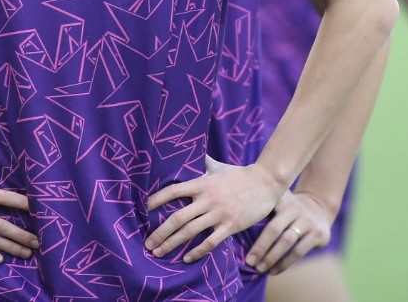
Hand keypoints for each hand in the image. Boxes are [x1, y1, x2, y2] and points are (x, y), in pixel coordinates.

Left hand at [145, 156, 285, 264]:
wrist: (266, 182)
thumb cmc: (239, 175)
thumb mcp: (218, 167)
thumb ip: (202, 162)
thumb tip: (190, 150)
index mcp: (202, 183)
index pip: (173, 191)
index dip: (156, 200)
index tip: (142, 209)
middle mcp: (207, 199)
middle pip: (177, 218)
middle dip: (160, 232)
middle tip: (147, 244)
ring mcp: (219, 213)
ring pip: (190, 232)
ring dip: (171, 244)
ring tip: (158, 253)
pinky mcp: (231, 226)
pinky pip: (210, 242)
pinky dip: (196, 251)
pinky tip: (186, 258)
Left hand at [243, 187, 332, 274]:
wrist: (319, 207)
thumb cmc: (288, 208)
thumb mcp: (278, 200)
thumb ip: (262, 205)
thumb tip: (232, 222)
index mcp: (281, 200)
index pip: (263, 212)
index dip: (249, 224)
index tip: (237, 238)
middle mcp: (295, 209)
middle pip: (274, 229)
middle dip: (260, 247)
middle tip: (249, 261)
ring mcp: (307, 221)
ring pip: (287, 242)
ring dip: (271, 257)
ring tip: (260, 268)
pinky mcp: (317, 234)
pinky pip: (299, 251)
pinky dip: (285, 263)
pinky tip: (274, 271)